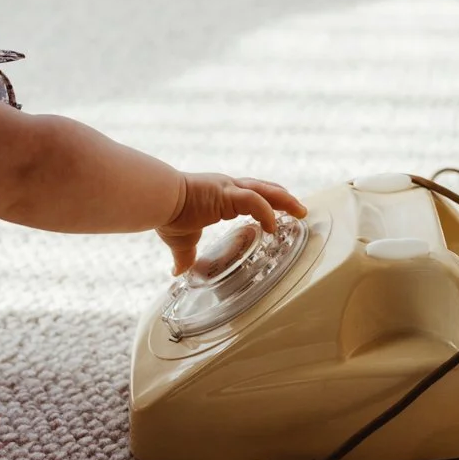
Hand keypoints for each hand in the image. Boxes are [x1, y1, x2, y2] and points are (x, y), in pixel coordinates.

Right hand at [158, 174, 308, 275]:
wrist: (157, 200)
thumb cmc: (167, 215)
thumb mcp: (180, 240)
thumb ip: (185, 255)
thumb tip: (178, 272)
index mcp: (220, 196)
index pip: (251, 194)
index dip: (267, 202)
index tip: (279, 214)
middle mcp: (227, 187)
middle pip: (264, 188)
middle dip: (284, 198)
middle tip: (301, 210)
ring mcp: (228, 188)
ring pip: (264, 190)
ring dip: (284, 201)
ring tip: (300, 212)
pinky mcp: (225, 194)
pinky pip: (253, 201)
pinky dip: (266, 212)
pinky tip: (272, 226)